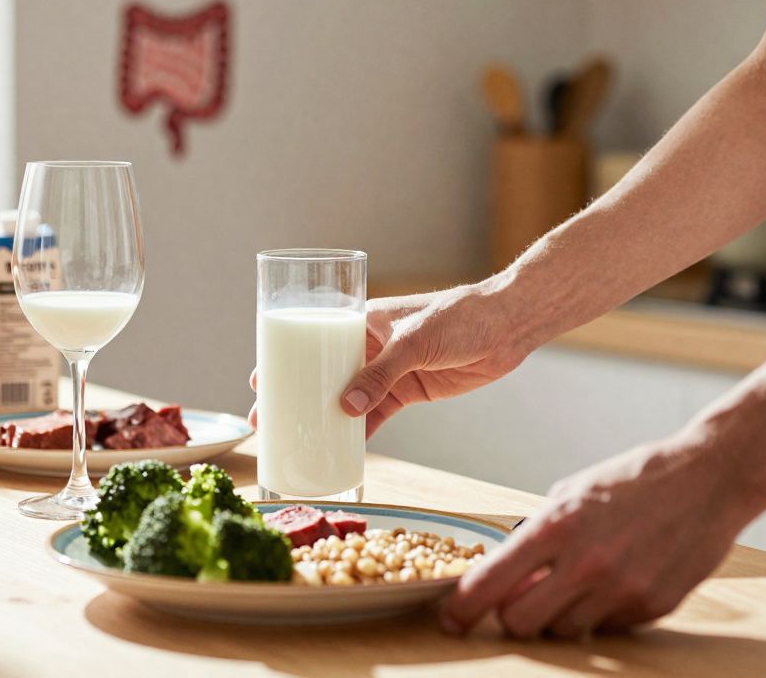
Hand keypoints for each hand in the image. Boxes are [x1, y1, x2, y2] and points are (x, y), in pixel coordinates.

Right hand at [248, 282, 530, 436]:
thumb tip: (345, 407)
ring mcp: (388, 370)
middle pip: (323, 373)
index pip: (313, 338)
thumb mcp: (414, 342)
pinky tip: (342, 447)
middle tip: (267, 421)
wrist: (506, 327)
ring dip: (324, 418)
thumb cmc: (459, 317)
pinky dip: (360, 431)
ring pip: (347, 397)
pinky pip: (376, 414)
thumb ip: (381, 374)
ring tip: (296, 439)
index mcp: (362, 320)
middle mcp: (369, 345)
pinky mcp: (408, 391)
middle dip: (296, 396)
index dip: (285, 360)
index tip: (259, 381)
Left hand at [440, 434, 765, 638]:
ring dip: (560, 614)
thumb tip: (507, 574)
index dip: (463, 608)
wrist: (710, 477)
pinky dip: (601, 613)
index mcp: (557, 526)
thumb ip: (538, 536)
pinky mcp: (653, 607)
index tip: (451, 618)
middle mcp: (587, 563)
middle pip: (520, 623)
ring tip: (580, 580)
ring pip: (565, 631)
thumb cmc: (635, 480)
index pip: (490, 583)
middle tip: (520, 599)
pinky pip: (607, 628)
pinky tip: (617, 579)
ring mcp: (622, 590)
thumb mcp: (572, 494)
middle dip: (512, 616)